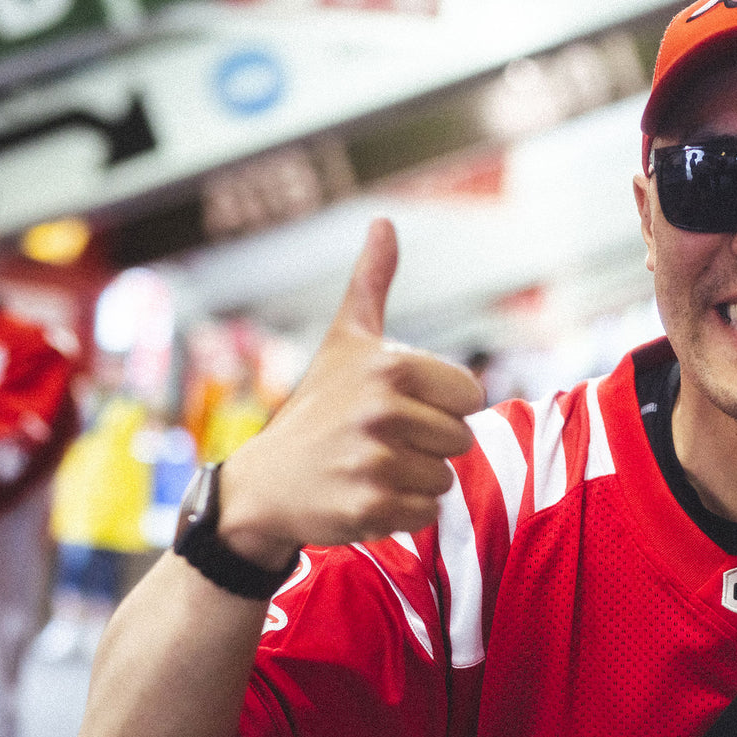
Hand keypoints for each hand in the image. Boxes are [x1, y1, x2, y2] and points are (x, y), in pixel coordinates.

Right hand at [217, 219, 485, 567]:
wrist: (265, 482)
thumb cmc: (317, 406)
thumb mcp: (344, 340)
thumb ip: (371, 283)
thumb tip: (383, 222)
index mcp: (391, 368)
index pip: (471, 396)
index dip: (442, 406)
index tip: (402, 407)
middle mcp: (382, 411)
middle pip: (461, 439)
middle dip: (428, 445)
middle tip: (380, 441)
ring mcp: (374, 461)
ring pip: (445, 479)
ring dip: (415, 479)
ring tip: (371, 467)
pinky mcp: (370, 507)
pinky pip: (426, 513)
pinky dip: (402, 512)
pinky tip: (365, 495)